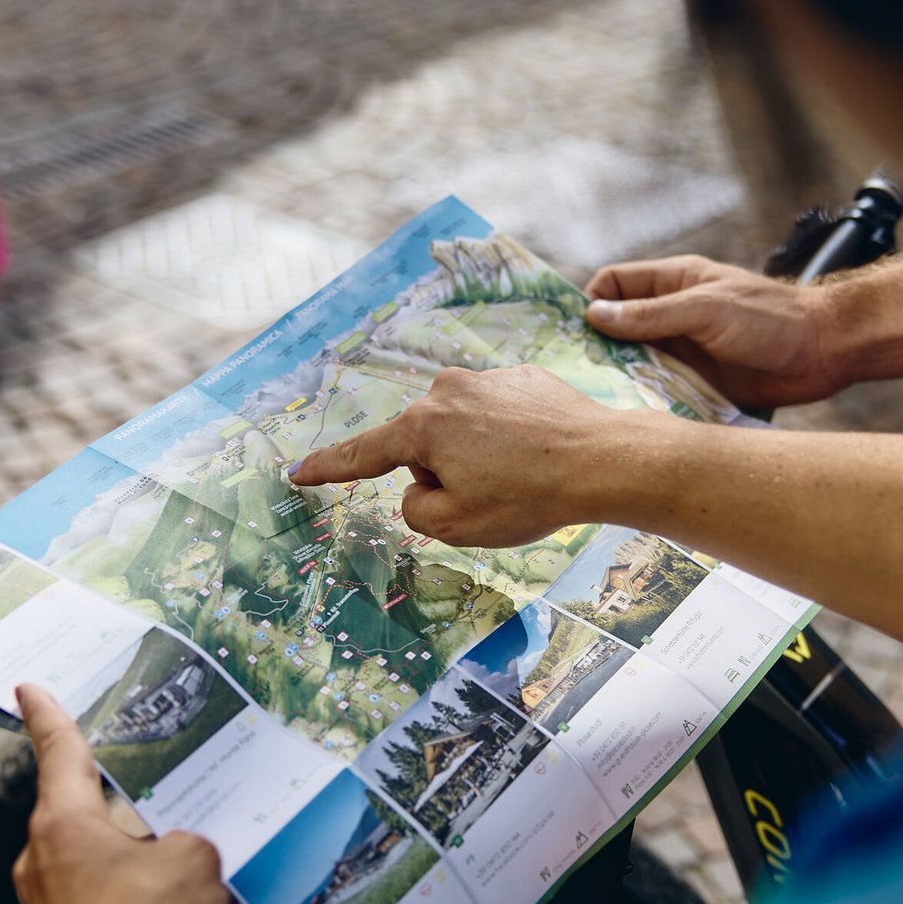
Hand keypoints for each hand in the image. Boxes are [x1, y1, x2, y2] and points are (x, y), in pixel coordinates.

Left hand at [11, 685, 227, 903]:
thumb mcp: (193, 862)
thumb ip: (187, 839)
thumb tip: (179, 853)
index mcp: (64, 823)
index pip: (57, 751)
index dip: (47, 714)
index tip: (26, 688)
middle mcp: (42, 859)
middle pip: (81, 810)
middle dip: (121, 804)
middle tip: (155, 792)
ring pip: (94, 859)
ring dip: (132, 858)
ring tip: (182, 870)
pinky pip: (97, 900)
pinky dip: (129, 897)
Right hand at [289, 366, 640, 546]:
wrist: (603, 460)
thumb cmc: (528, 497)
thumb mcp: (457, 526)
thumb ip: (417, 510)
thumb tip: (420, 488)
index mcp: (423, 427)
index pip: (364, 455)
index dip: (330, 468)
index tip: (299, 472)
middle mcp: (448, 390)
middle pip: (424, 446)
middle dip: (443, 474)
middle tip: (488, 498)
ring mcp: (488, 378)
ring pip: (462, 430)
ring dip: (479, 455)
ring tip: (521, 477)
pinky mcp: (525, 377)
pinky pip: (499, 415)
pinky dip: (510, 437)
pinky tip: (540, 455)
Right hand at [586, 255, 844, 407]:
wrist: (825, 351)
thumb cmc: (770, 318)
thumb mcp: (706, 309)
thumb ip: (651, 314)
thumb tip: (596, 315)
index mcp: (674, 284)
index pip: (616, 284)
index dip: (592, 302)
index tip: (574, 332)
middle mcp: (674, 317)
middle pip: (620, 330)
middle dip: (599, 349)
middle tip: (576, 375)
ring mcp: (686, 352)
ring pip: (638, 366)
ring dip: (623, 381)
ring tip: (601, 402)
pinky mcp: (699, 384)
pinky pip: (663, 394)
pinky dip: (649, 404)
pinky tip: (634, 420)